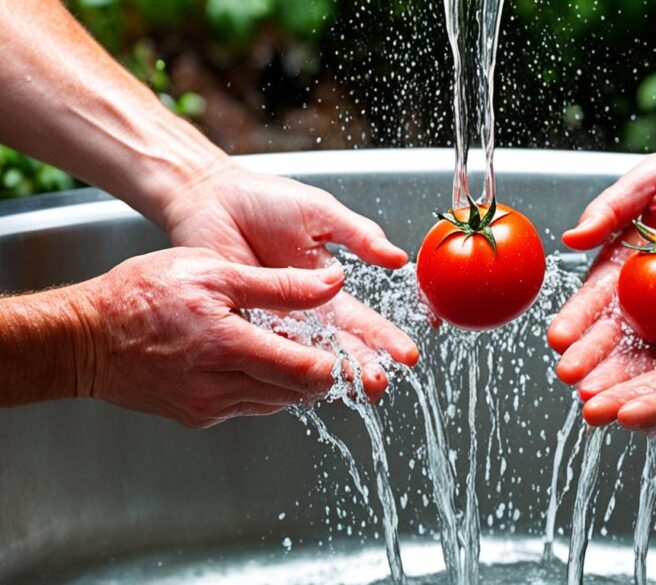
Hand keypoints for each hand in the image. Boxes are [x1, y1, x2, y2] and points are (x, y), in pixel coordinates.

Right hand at [75, 248, 347, 427]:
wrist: (83, 336)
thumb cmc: (142, 295)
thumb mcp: (213, 271)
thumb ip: (279, 284)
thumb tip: (332, 285)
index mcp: (229, 348)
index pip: (306, 372)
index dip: (335, 362)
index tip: (345, 346)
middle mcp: (220, 388)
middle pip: (297, 394)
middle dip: (320, 374)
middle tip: (327, 348)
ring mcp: (208, 408)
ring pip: (275, 402)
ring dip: (290, 381)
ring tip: (288, 347)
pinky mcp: (198, 417)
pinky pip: (248, 406)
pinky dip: (261, 387)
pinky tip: (254, 360)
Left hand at [161, 164, 418, 391]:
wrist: (209, 198)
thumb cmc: (264, 201)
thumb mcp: (321, 213)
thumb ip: (358, 237)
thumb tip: (398, 258)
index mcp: (327, 284)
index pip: (363, 320)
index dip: (386, 338)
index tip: (406, 356)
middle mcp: (302, 310)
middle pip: (338, 347)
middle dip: (362, 367)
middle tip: (378, 385)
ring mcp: (270, 319)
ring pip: (303, 354)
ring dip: (325, 373)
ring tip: (345, 387)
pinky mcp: (238, 321)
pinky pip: (261, 347)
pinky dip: (279, 361)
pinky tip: (296, 375)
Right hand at [549, 133, 655, 385]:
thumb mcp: (654, 178)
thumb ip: (613, 206)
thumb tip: (572, 237)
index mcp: (626, 262)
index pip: (595, 300)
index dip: (577, 322)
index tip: (560, 343)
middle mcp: (652, 294)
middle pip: (621, 338)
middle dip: (599, 366)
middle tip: (581, 390)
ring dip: (634, 383)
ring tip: (613, 404)